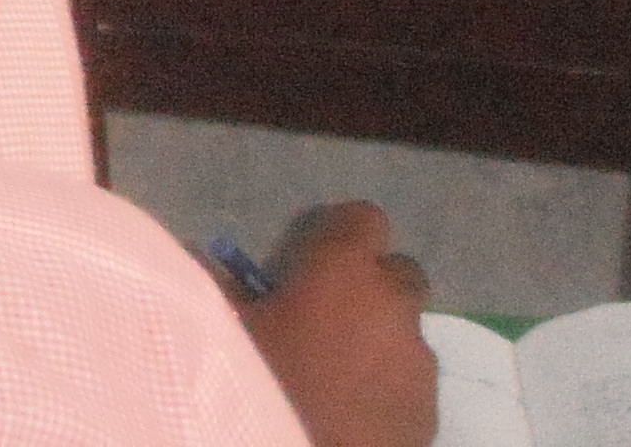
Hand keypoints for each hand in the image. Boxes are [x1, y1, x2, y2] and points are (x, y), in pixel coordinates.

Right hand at [236, 202, 436, 446]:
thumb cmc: (265, 383)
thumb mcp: (224, 328)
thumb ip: (218, 283)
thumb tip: (200, 258)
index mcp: (345, 269)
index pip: (365, 219)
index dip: (342, 233)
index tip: (315, 256)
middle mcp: (393, 304)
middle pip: (399, 274)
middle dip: (373, 286)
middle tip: (329, 314)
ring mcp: (419, 360)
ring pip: (407, 333)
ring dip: (381, 340)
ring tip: (339, 373)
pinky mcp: (429, 410)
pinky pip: (412, 384)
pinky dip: (389, 387)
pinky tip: (356, 410)